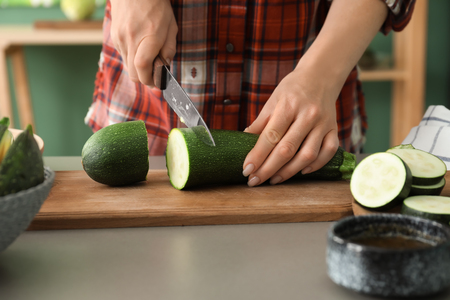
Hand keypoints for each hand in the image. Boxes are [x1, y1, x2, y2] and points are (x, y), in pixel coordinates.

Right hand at [110, 0, 177, 86]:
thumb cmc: (156, 6)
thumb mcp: (171, 26)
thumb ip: (169, 48)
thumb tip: (165, 67)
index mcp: (149, 36)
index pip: (142, 68)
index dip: (150, 80)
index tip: (157, 83)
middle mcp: (131, 39)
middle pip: (133, 74)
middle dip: (145, 79)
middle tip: (154, 77)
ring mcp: (120, 38)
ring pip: (127, 66)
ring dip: (138, 69)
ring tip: (148, 60)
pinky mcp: (114, 37)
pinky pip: (123, 56)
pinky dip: (131, 59)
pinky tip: (139, 49)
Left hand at [242, 66, 340, 186]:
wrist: (320, 76)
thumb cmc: (292, 89)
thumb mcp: (273, 100)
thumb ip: (260, 123)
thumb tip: (243, 143)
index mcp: (289, 106)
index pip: (270, 136)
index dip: (257, 155)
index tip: (246, 170)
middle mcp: (308, 115)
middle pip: (287, 149)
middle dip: (268, 169)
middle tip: (254, 181)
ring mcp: (323, 123)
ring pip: (307, 155)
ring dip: (289, 172)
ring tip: (274, 179)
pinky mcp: (335, 129)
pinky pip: (328, 152)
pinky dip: (315, 165)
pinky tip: (301, 171)